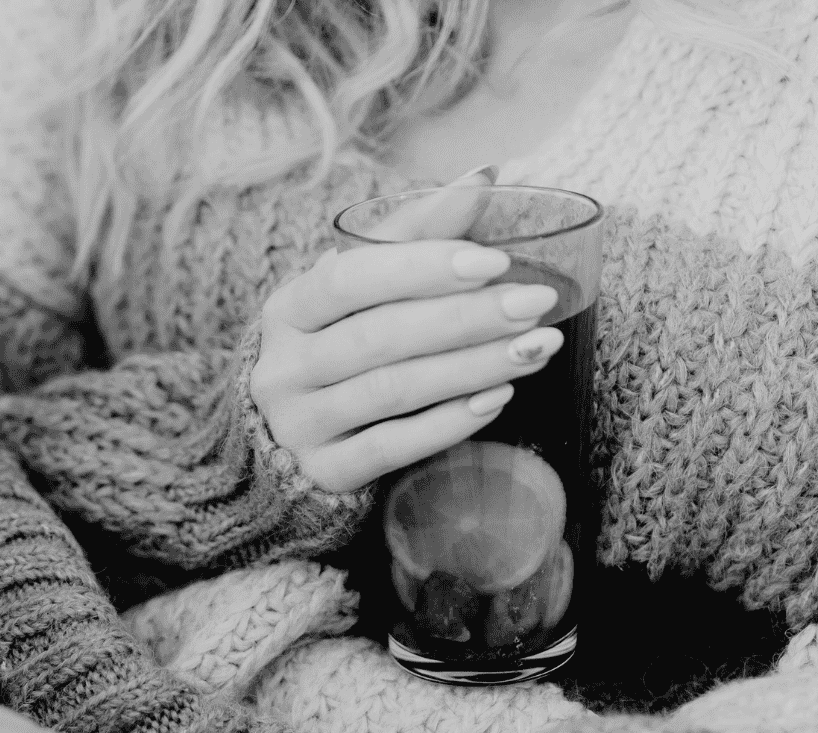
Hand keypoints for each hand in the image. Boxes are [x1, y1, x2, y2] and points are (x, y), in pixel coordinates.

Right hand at [251, 226, 564, 494]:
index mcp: (287, 309)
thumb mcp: (361, 291)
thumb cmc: (339, 347)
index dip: (421, 267)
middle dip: (465, 318)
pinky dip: (448, 423)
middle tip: (536, 303)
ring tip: (535, 349)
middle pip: (378, 337)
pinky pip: (391, 449)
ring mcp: (298, 425)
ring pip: (391, 392)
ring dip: (471, 368)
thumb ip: (417, 234)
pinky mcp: (323, 473)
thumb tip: (485, 174)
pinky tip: (498, 399)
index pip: (349, 278)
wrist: (284, 442)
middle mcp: (282, 368)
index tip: (495, 260)